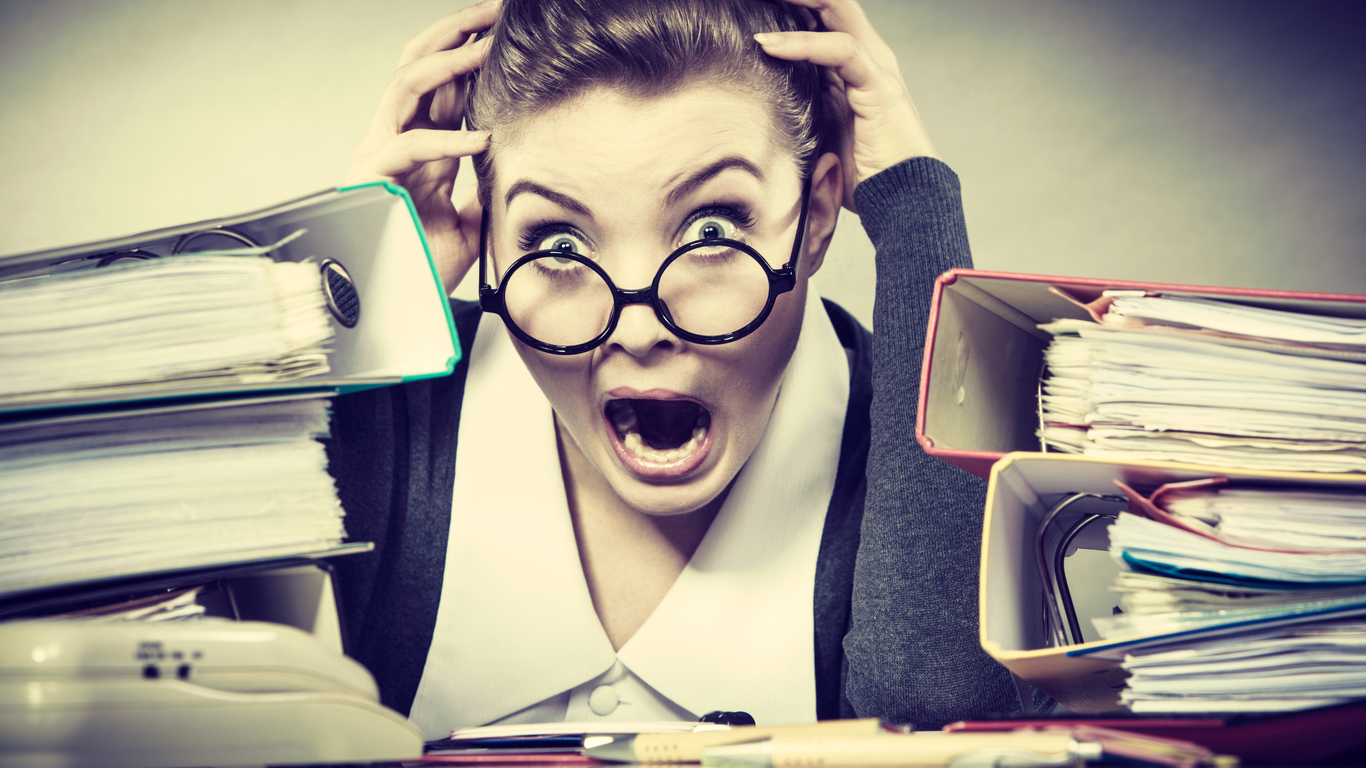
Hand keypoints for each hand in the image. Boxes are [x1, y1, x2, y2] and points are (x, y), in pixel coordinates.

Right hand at [345, 0, 498, 293]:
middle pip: (417, 63)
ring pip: (405, 85)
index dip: (471, 50)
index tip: (507, 31)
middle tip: (494, 12)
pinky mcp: (370, 181)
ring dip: (446, 62)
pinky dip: (446, 138)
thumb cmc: (428, 268)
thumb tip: (511, 167)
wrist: (403, 309)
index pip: (443, 82)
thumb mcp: (471, 221)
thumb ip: (484, 188)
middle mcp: (395, 140)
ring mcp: (379, 156)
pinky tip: (480, 138)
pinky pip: (407, 145)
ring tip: (483, 50)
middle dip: (455, 31)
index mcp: (421, 146)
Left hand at [756, 0, 936, 211]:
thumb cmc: (863, 174)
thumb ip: (800, 110)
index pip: (821, 17)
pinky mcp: (878, 87)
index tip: (752, 5)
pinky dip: (803, 44)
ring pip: (837, 11)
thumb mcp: (819, 134)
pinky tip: (769, 45)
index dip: (792, 6)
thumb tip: (761, 103)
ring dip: (797, 2)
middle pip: (830, 4)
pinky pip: (841, 50)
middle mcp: (867, 58)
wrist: (903, 202)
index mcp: (852, 66)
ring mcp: (875, 68)